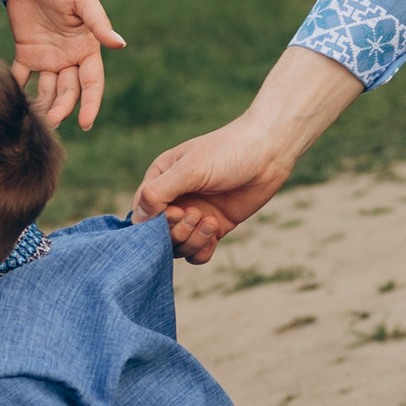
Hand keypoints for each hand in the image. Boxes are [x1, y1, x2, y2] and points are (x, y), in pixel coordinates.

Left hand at [6, 0, 124, 130]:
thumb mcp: (84, 1)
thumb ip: (99, 23)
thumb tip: (120, 44)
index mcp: (87, 49)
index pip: (92, 84)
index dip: (90, 104)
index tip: (85, 124)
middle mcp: (69, 58)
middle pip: (68, 92)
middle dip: (62, 108)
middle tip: (51, 123)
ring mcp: (47, 58)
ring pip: (47, 90)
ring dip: (43, 105)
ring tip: (34, 119)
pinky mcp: (26, 53)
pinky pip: (22, 77)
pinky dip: (18, 89)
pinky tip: (14, 102)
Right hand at [131, 46, 364, 261]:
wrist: (268, 153)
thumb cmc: (226, 152)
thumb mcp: (189, 169)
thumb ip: (158, 192)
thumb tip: (137, 220)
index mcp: (160, 180)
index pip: (141, 214)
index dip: (154, 223)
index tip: (175, 212)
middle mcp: (174, 200)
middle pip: (159, 236)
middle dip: (176, 232)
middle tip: (196, 214)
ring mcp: (194, 215)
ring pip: (178, 247)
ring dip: (192, 241)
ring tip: (210, 222)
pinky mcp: (214, 227)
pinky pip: (198, 252)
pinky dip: (203, 250)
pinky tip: (215, 233)